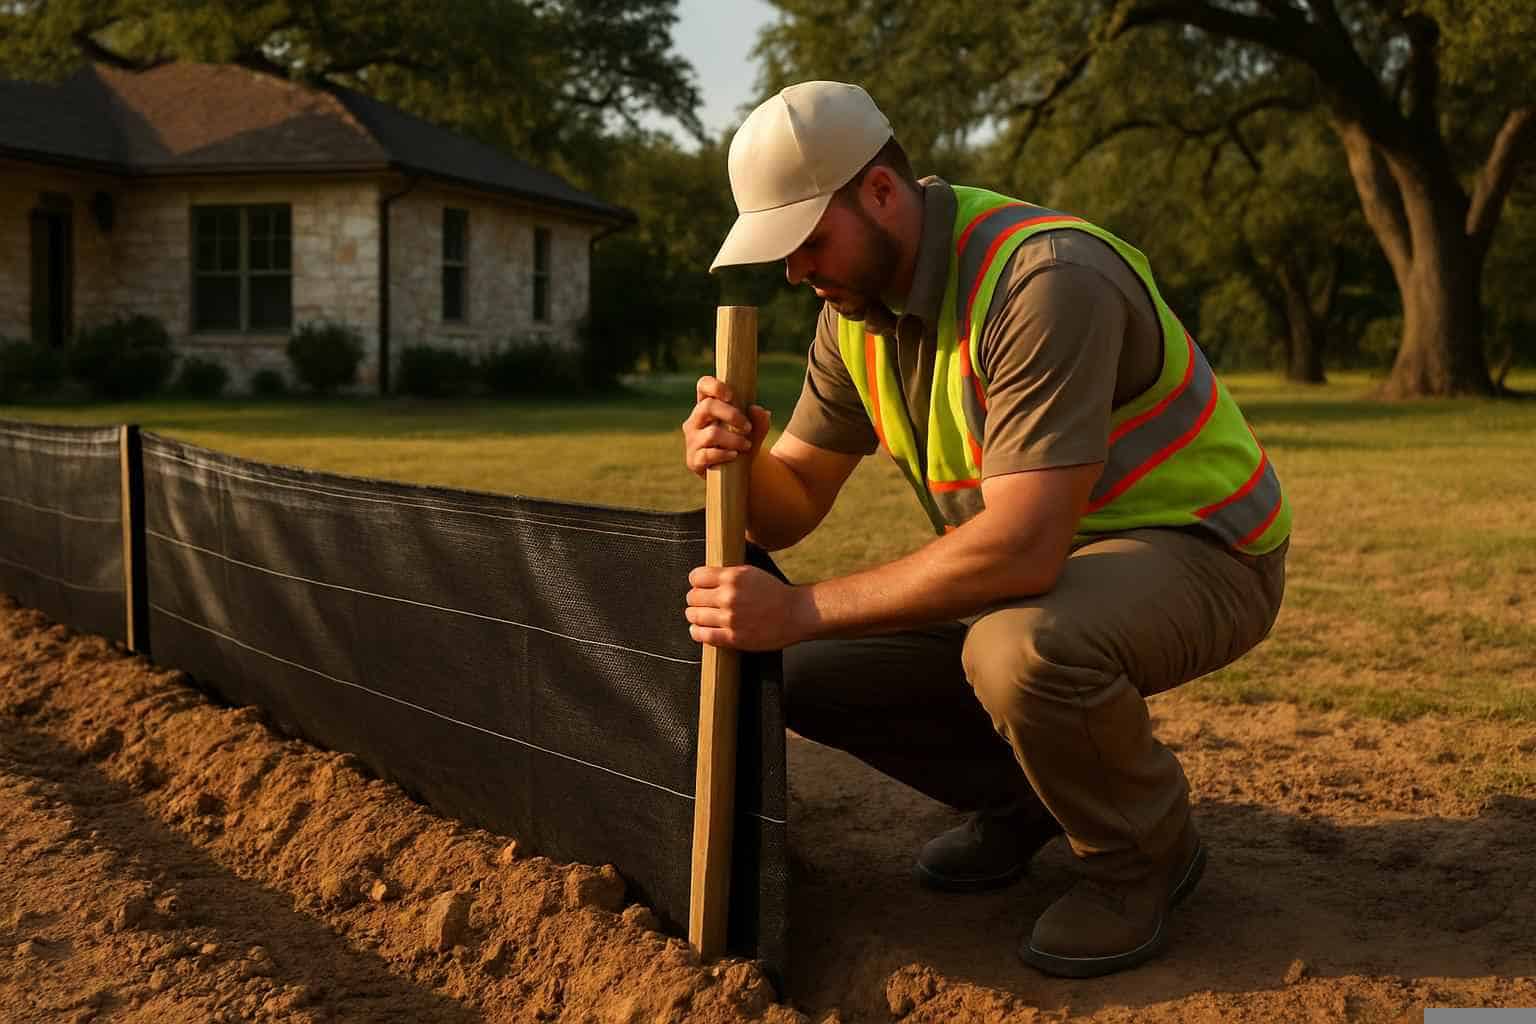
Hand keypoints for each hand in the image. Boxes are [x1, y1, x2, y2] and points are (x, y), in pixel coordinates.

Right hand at [681, 375, 771, 478]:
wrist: (740, 472)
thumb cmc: (743, 443)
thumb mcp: (755, 430)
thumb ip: (760, 419)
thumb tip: (758, 409)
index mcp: (707, 407)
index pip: (703, 386)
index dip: (715, 386)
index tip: (731, 395)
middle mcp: (695, 421)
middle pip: (707, 406)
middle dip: (731, 415)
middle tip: (747, 427)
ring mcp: (692, 441)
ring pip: (712, 434)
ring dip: (734, 439)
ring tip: (747, 445)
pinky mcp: (693, 460)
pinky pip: (707, 454)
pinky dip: (724, 454)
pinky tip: (735, 455)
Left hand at [685, 564, 811, 650]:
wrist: (796, 613)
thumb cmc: (774, 593)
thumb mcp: (750, 572)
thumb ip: (727, 575)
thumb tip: (702, 579)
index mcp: (733, 577)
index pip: (696, 577)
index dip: (696, 582)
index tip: (700, 586)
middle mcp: (729, 596)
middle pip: (692, 597)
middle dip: (695, 600)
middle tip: (701, 603)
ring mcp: (730, 618)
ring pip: (694, 616)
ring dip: (694, 616)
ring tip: (700, 616)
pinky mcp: (733, 637)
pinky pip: (703, 635)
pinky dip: (697, 632)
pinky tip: (700, 629)